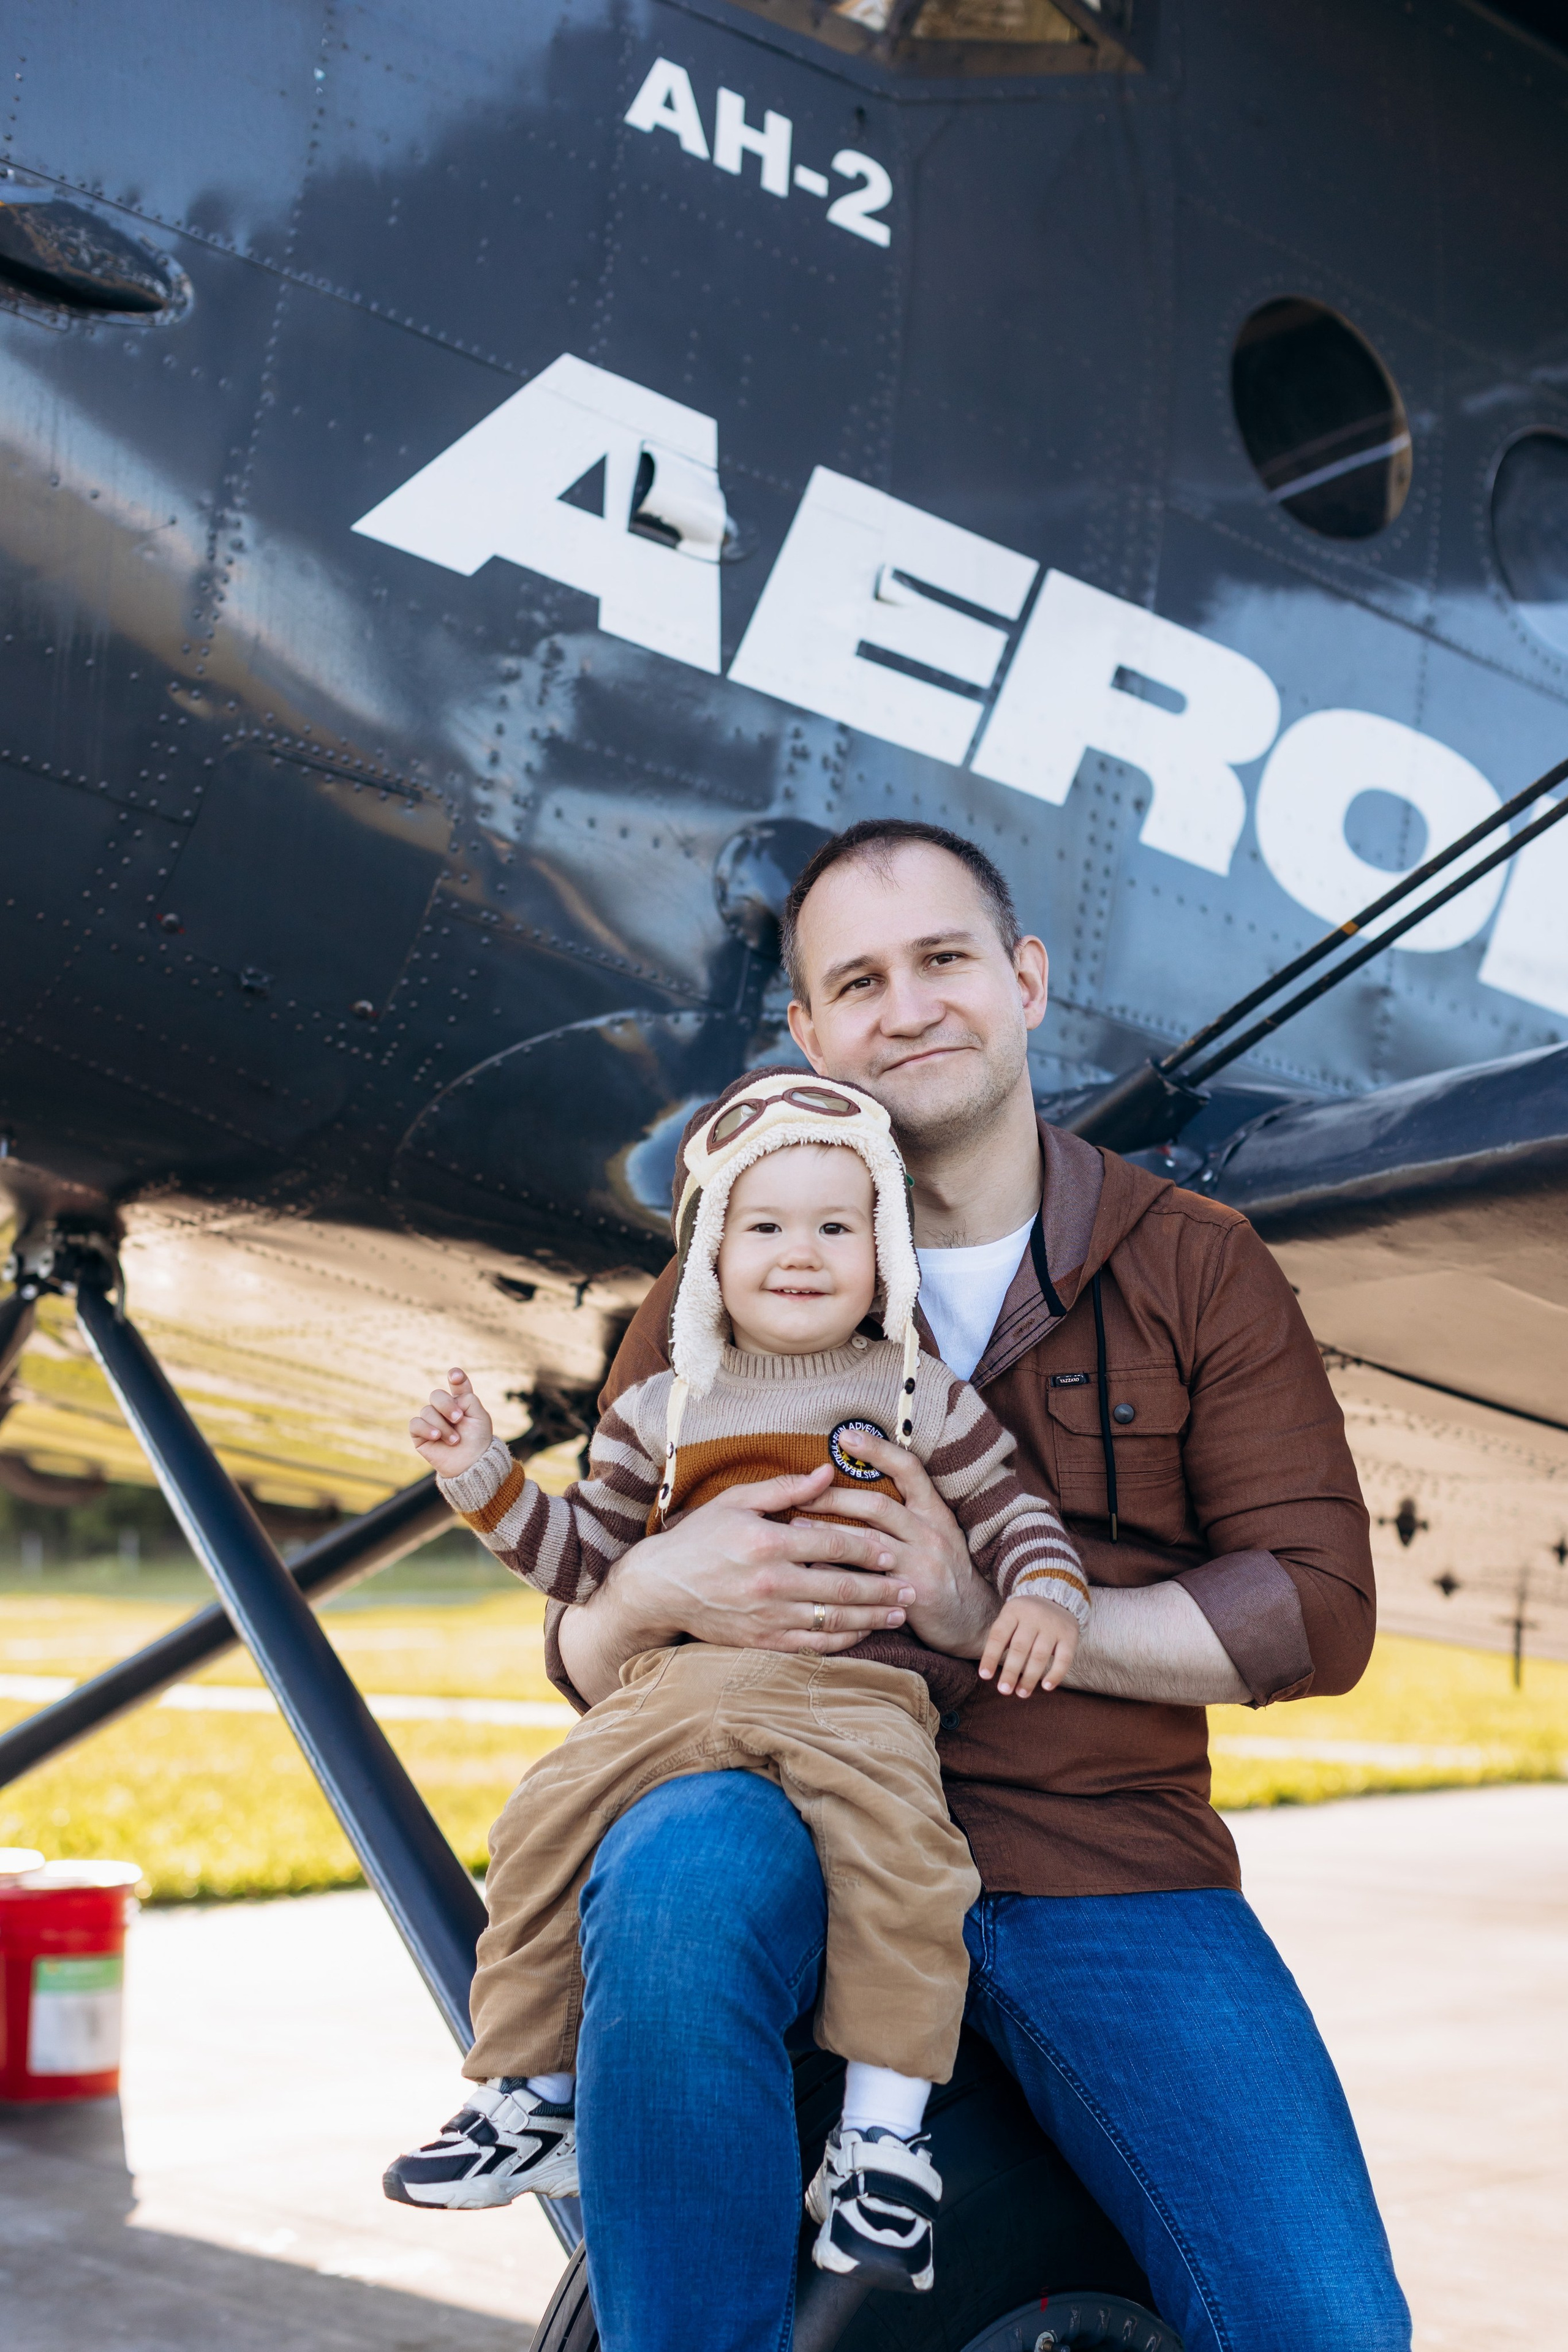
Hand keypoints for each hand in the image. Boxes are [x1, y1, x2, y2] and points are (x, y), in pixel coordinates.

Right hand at [409, 1367, 493, 1475]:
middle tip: (458, 1419)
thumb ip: (469, 1400)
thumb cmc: (478, 1441)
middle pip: (436, 1395)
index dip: (455, 1377)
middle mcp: (444, 1409)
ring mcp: (431, 1421)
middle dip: (446, 1405)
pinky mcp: (420, 1434)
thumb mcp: (480, 1418)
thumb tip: (452, 1396)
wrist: (470, 1465)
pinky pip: (415, 1423)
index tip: (454, 1376)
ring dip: (442, 1425)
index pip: (457, 1385)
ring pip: (427, 1410)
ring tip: (455, 1440)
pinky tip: (437, 1437)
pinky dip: (427, 1428)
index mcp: (461, 1402)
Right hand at [555, 1462, 918, 1704]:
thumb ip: (786, 1488)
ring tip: (899, 1612)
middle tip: (913, 1587)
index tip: (891, 1548)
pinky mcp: (762, 1640)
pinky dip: (843, 1640)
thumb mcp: (736, 1501)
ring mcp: (767, 1617)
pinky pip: (812, 1644)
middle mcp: (770, 1583)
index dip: (866, 1548)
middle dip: (882, 1588)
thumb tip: (828, 1472)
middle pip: (841, 1588)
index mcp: (766, 1543)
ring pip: (832, 1621)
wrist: (660, 1587)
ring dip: (871, 1617)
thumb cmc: (699, 1537)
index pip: (831, 1544)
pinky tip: (864, 1632)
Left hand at [793, 1429, 999, 1659]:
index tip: (845, 1436)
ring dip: (828, 1533)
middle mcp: (931, 1532)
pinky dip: (836, 1572)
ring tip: (796, 1527)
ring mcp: (923, 1564)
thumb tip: (857, 1485)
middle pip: (878, 1505)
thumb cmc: (943, 1569)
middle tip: (800, 1493)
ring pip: (868, 1542)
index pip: (909, 1469)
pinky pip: (866, 1580)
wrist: (973, 1618)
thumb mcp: (935, 1532)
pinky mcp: (912, 1595)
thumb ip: (905, 1512)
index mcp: (935, 1511)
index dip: (878, 1450)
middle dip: (835, 1497)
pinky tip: (811, 1567)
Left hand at [978, 1594, 1079, 1697]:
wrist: (1057, 1596)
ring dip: (1030, 1678)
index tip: (985, 1676)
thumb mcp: (1011, 1617)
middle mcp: (1033, 1616)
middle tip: (1004, 1690)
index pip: (999, 1635)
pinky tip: (1046, 1687)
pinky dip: (1055, 1674)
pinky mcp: (1070, 1635)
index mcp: (1013, 1611)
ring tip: (1021, 1693)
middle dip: (1011, 1672)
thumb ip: (1002, 1639)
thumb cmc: (1026, 1616)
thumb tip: (990, 1671)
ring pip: (1040, 1655)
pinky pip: (1064, 1658)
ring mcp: (1053, 1626)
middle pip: (1020, 1648)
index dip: (991, 1656)